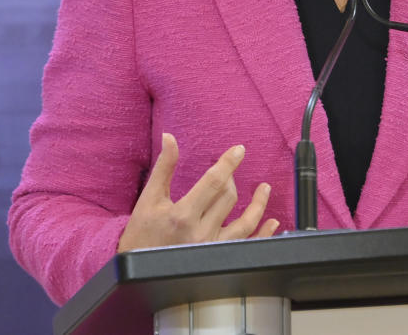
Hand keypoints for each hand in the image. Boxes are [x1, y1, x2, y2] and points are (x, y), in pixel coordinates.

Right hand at [117, 133, 278, 251]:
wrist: (135, 270)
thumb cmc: (141, 235)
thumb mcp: (149, 198)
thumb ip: (164, 167)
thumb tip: (170, 137)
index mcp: (182, 215)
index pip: (213, 182)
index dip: (228, 163)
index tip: (239, 150)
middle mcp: (200, 233)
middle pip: (227, 197)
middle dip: (231, 178)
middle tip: (230, 170)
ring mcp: (211, 248)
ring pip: (244, 223)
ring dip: (258, 205)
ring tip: (264, 189)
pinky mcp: (218, 260)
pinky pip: (247, 246)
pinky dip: (263, 234)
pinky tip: (272, 222)